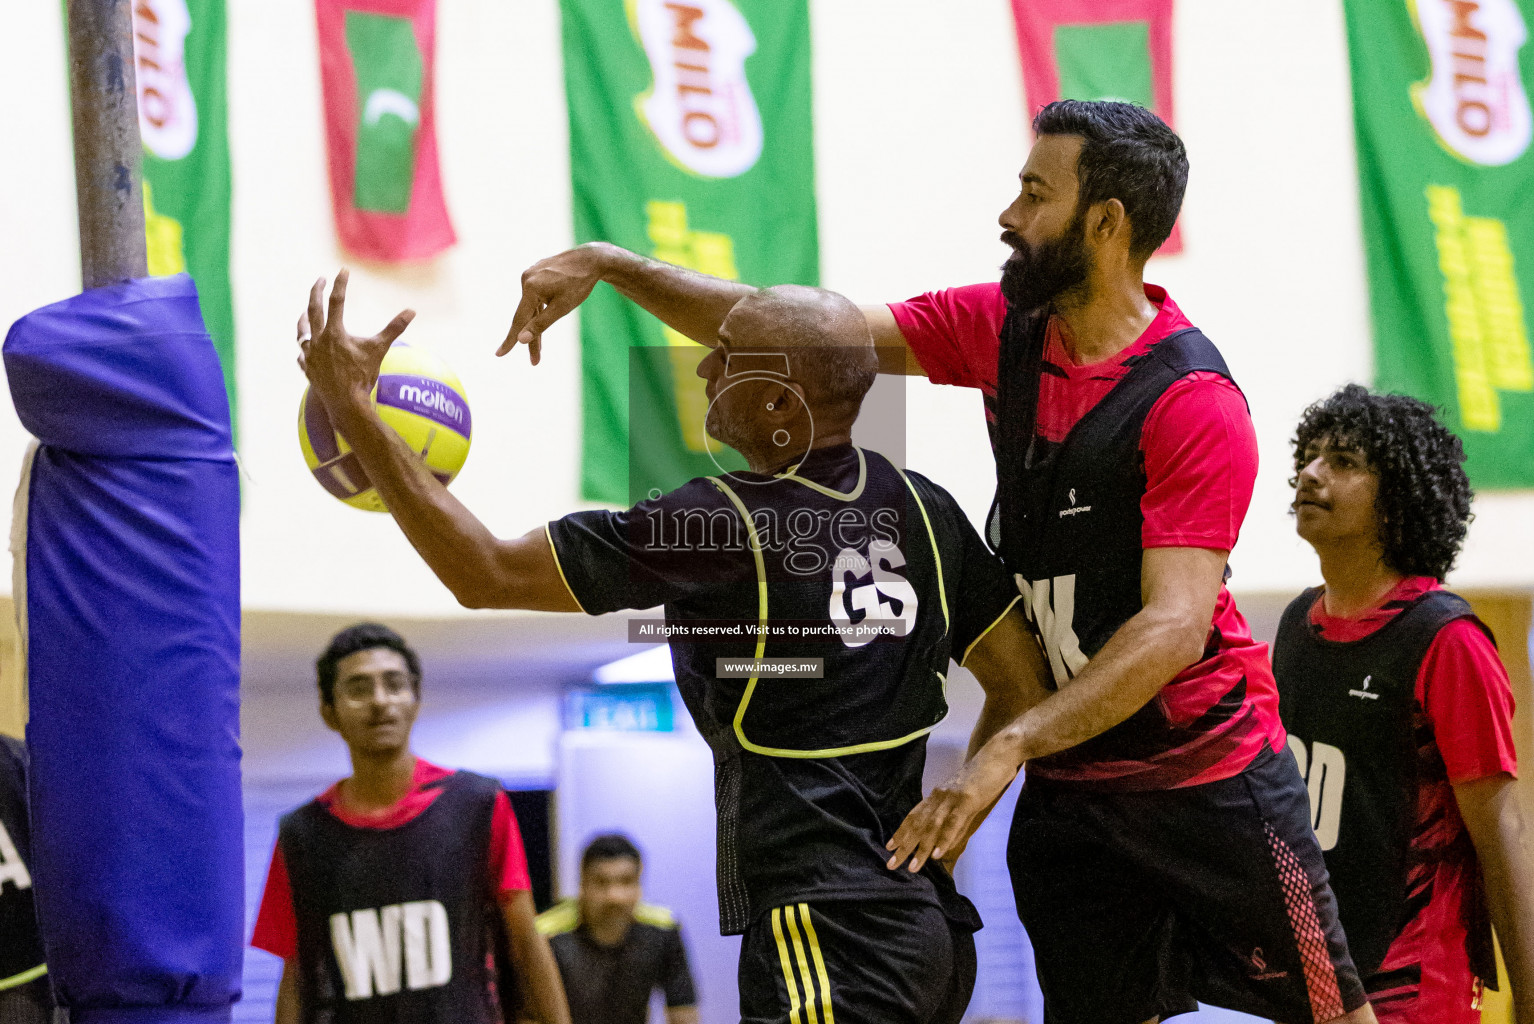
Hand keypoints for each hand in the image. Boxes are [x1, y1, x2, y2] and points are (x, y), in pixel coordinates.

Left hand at [300, 269, 414, 418]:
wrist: (346, 404)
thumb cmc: (363, 376)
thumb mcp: (379, 349)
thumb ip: (394, 329)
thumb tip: (411, 311)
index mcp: (334, 332)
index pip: (337, 301)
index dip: (340, 284)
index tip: (342, 271)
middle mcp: (318, 340)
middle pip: (313, 309)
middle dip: (316, 291)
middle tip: (320, 280)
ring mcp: (310, 355)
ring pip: (302, 331)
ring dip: (304, 319)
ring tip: (306, 313)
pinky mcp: (307, 369)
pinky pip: (302, 355)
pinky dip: (305, 349)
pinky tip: (306, 349)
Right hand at [498, 243, 614, 362]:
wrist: (591, 259)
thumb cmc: (579, 284)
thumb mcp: (562, 308)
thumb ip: (541, 324)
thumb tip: (521, 339)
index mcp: (530, 288)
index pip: (519, 320)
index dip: (510, 340)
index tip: (499, 354)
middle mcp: (526, 279)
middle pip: (526, 315)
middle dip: (531, 338)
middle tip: (535, 361)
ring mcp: (530, 274)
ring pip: (531, 307)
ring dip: (536, 324)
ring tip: (541, 347)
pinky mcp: (536, 273)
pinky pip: (535, 297)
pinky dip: (539, 310)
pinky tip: (544, 314)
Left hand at [885, 749, 1019, 873]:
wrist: (997, 755)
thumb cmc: (981, 780)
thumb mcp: (964, 802)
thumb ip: (955, 823)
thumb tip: (945, 844)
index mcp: (937, 796)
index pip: (914, 816)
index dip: (901, 832)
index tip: (889, 848)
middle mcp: (939, 796)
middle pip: (918, 824)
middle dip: (904, 845)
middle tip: (892, 865)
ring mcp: (952, 798)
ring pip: (932, 826)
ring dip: (921, 848)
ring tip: (913, 867)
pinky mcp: (967, 799)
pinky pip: (953, 822)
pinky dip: (944, 839)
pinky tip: (936, 853)